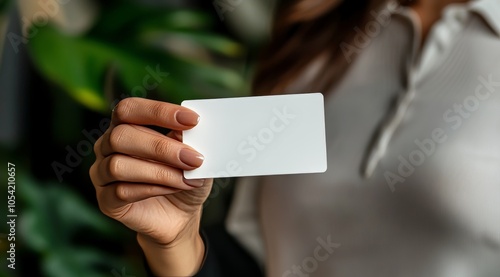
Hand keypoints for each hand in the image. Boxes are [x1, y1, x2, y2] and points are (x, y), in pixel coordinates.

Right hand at [89, 97, 212, 274]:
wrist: (180, 215)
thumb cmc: (184, 177)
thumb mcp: (192, 155)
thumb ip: (189, 140)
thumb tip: (194, 129)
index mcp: (126, 126)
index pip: (129, 109)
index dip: (158, 111)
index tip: (193, 119)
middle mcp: (107, 147)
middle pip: (121, 135)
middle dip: (161, 147)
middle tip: (194, 158)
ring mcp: (102, 174)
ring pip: (119, 165)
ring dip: (160, 172)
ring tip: (188, 179)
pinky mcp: (106, 202)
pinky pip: (122, 191)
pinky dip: (153, 189)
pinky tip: (175, 188)